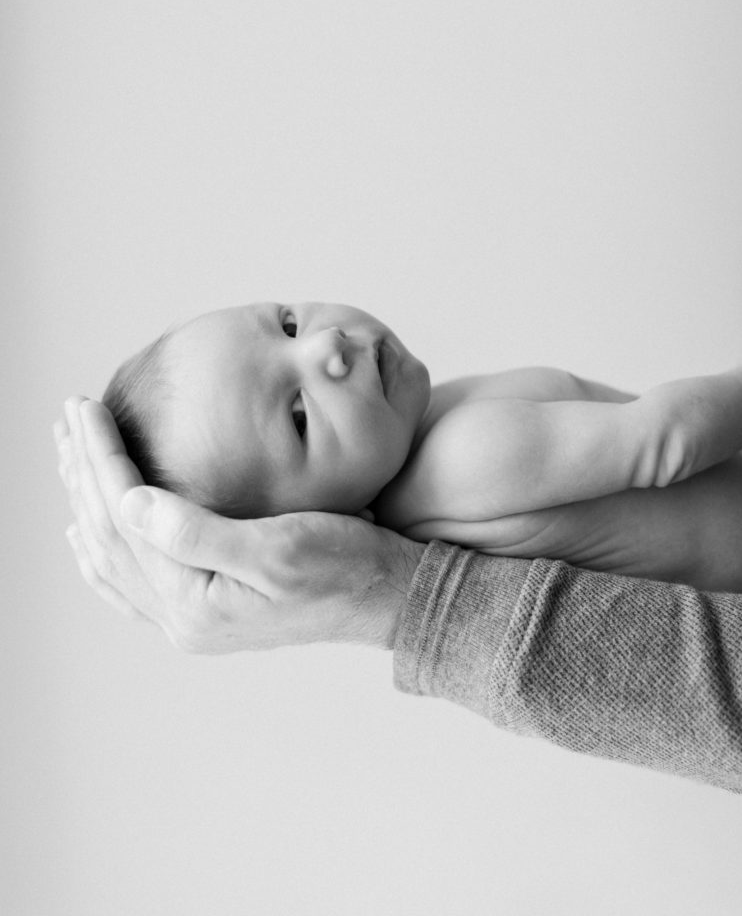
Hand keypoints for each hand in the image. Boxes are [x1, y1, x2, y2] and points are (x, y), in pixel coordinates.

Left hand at [56, 398, 424, 652]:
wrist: (390, 596)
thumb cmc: (347, 564)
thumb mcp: (280, 547)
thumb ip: (197, 533)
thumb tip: (129, 501)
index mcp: (195, 601)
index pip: (123, 515)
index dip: (100, 456)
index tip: (84, 407)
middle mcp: (185, 617)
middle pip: (109, 535)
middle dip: (83, 472)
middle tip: (67, 418)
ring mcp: (194, 617)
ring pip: (115, 557)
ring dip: (87, 504)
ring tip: (70, 458)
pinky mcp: (209, 608)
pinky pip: (135, 580)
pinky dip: (108, 549)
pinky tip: (93, 532)